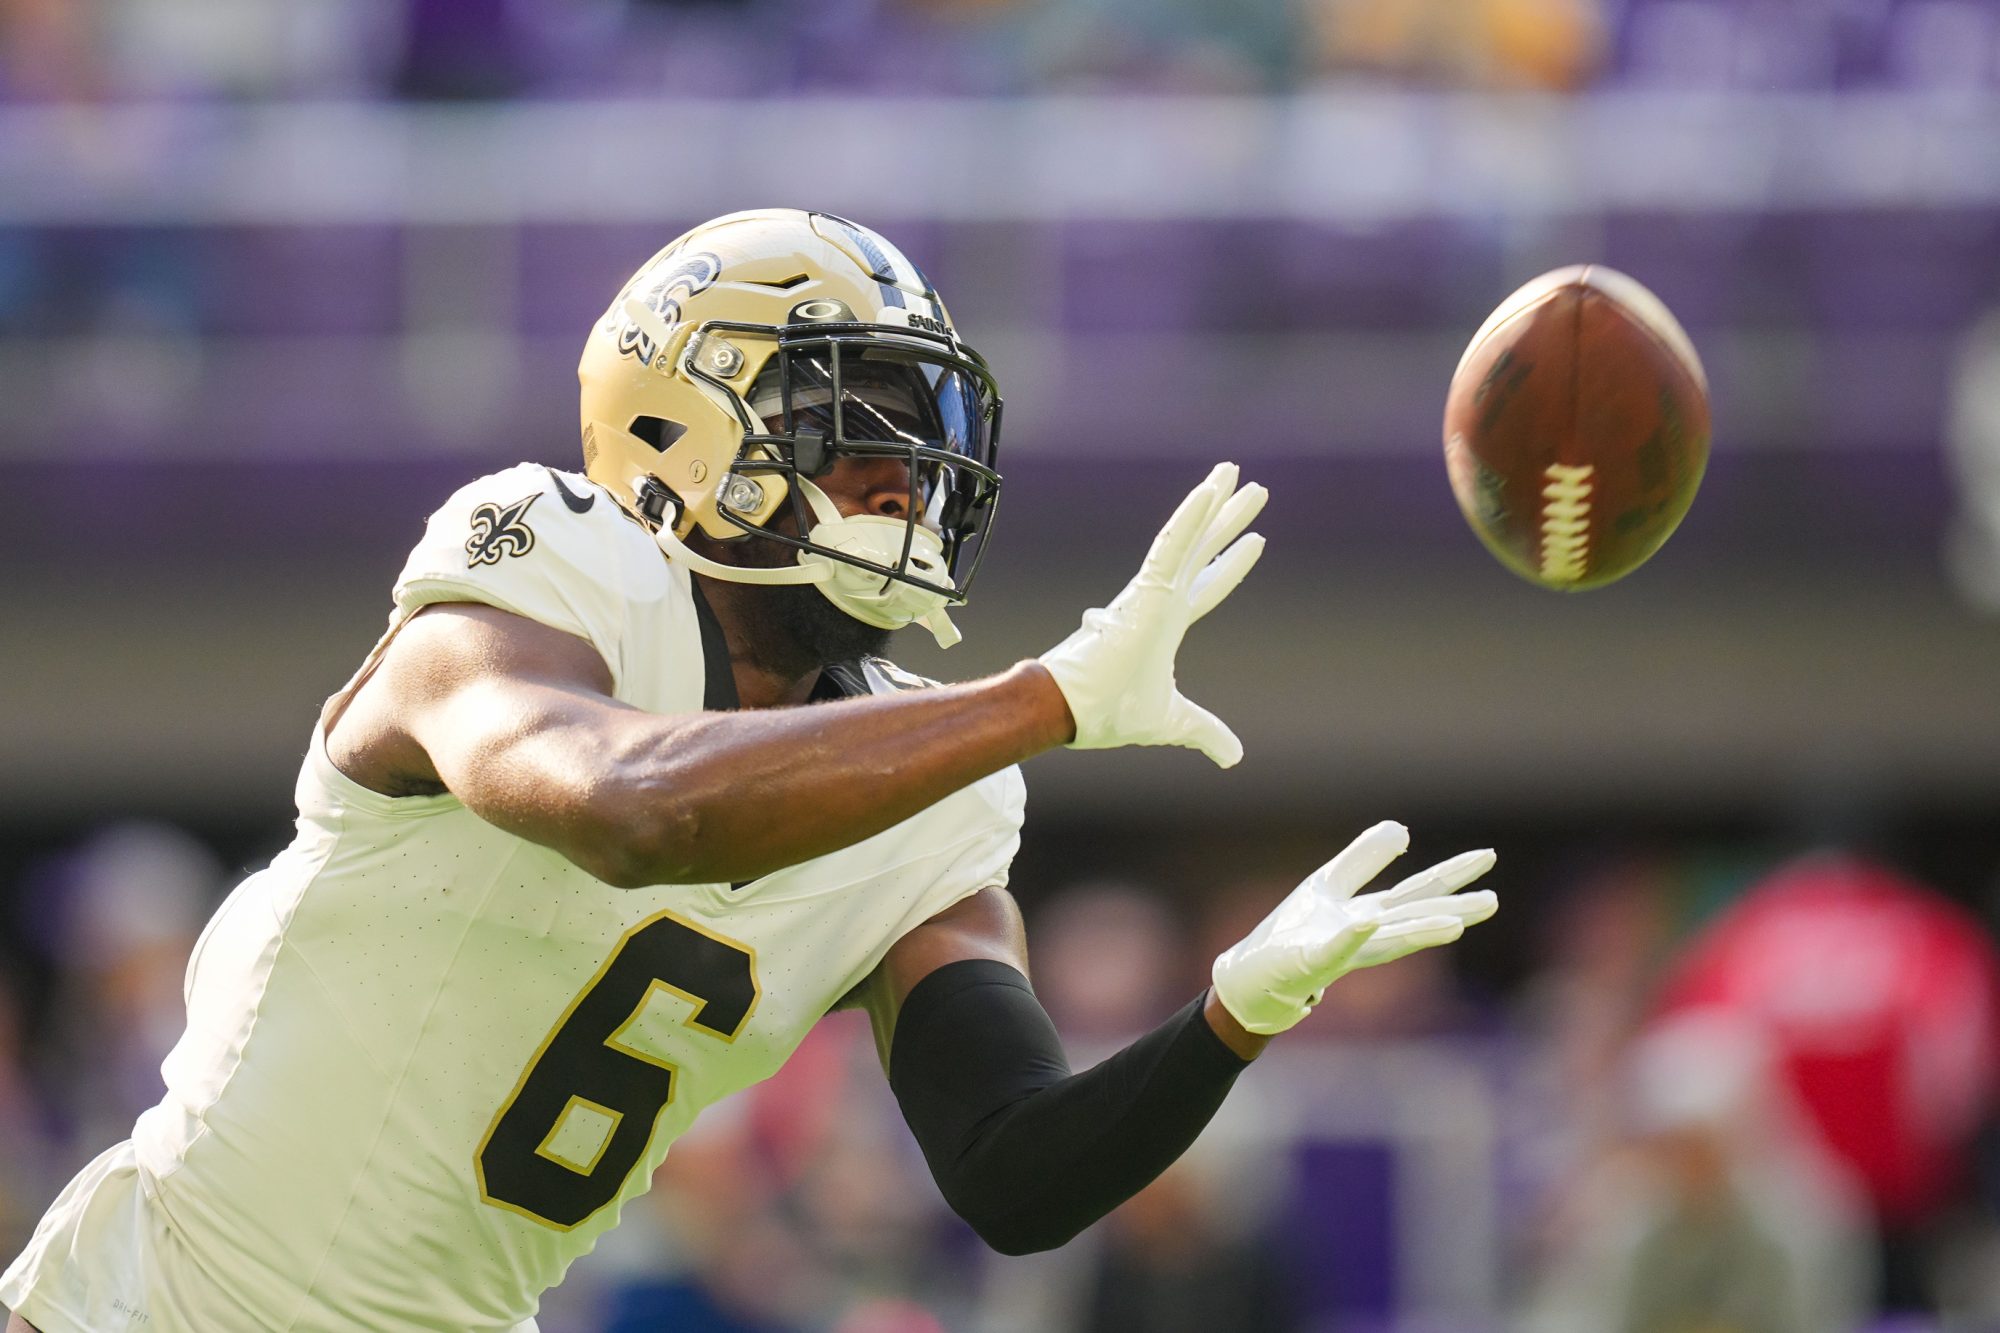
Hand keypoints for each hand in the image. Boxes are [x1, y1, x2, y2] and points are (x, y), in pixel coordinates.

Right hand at [1037, 462, 1266, 766]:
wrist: (1066, 712)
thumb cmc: (1106, 712)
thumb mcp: (1172, 723)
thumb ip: (1204, 731)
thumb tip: (1235, 756)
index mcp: (1164, 625)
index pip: (1207, 587)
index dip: (1231, 565)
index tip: (1255, 541)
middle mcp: (1160, 601)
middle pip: (1203, 550)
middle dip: (1228, 519)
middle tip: (1252, 486)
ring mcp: (1152, 592)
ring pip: (1190, 537)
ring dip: (1214, 504)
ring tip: (1234, 472)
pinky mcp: (1145, 590)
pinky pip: (1173, 546)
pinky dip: (1191, 518)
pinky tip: (1210, 491)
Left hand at [1210, 821, 1498, 1035]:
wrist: (1254, 980)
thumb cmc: (1294, 933)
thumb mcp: (1329, 884)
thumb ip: (1364, 859)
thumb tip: (1404, 829)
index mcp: (1369, 914)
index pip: (1417, 891)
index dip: (1451, 873)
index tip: (1488, 856)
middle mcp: (1363, 935)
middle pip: (1413, 917)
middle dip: (1453, 908)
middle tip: (1494, 900)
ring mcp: (1339, 950)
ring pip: (1386, 940)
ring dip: (1418, 931)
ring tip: (1455, 924)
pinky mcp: (1309, 963)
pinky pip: (1332, 948)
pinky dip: (1351, 936)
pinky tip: (1366, 921)